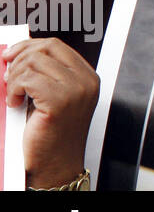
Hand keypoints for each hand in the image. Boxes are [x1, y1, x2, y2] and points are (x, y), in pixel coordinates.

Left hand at [3, 39, 97, 188]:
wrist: (55, 165)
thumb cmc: (52, 136)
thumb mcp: (54, 98)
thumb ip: (46, 75)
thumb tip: (21, 54)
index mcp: (87, 77)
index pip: (56, 45)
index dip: (29, 47)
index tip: (12, 54)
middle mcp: (85, 81)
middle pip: (45, 48)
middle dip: (19, 59)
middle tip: (9, 77)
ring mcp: (75, 90)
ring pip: (33, 62)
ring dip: (15, 79)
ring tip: (15, 96)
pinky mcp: (59, 101)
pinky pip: (27, 80)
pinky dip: (14, 90)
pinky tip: (16, 103)